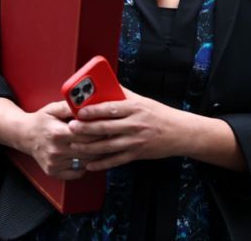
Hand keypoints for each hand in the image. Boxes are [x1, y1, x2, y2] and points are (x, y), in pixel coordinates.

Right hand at [12, 100, 102, 179]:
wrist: (25, 136)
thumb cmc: (42, 120)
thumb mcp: (53, 108)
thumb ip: (70, 106)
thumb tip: (87, 105)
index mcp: (57, 133)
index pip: (86, 134)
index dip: (99, 130)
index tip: (108, 126)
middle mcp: (55, 150)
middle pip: (88, 150)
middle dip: (102, 143)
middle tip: (110, 136)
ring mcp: (54, 163)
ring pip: (85, 162)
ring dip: (96, 155)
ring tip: (103, 146)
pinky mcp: (53, 172)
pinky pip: (77, 172)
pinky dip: (85, 166)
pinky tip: (88, 157)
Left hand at [66, 88, 192, 170]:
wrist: (180, 133)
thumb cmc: (160, 114)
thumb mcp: (143, 101)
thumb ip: (123, 95)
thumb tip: (104, 85)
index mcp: (135, 108)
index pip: (110, 108)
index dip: (93, 111)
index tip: (79, 111)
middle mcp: (134, 125)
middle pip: (105, 128)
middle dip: (85, 129)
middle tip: (70, 128)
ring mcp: (135, 141)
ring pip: (107, 146)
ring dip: (89, 147)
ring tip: (74, 146)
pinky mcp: (137, 154)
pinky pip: (115, 160)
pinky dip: (101, 164)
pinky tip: (89, 165)